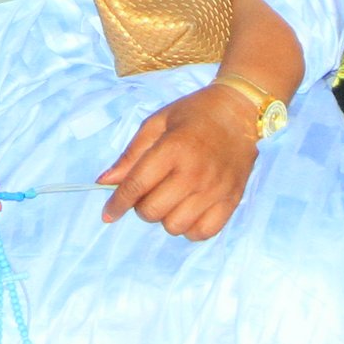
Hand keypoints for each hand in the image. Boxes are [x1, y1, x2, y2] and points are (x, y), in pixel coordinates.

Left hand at [98, 85, 259, 240]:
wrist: (239, 111)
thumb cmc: (194, 114)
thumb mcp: (157, 123)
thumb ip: (131, 155)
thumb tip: (105, 182)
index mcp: (173, 148)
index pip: (137, 186)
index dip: (117, 204)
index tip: (108, 214)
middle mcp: (194, 173)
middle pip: (153, 211)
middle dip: (141, 207)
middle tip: (148, 192)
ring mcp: (215, 189)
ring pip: (175, 226)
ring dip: (165, 217)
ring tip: (170, 200)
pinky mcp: (232, 200)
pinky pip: (203, 232)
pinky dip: (190, 228)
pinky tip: (188, 211)